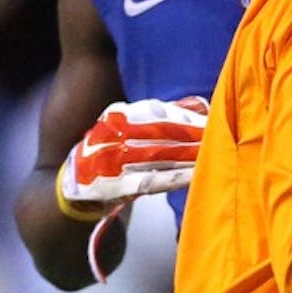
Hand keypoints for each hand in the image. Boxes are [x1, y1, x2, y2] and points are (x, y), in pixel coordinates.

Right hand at [57, 96, 207, 218]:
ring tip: (213, 150)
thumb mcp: (125, 128)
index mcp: (115, 116)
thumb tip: (200, 105)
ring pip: (162, 154)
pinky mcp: (117, 186)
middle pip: (162, 131)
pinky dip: (177, 177)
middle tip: (217, 133)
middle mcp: (112, 136)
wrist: (74, 188)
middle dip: (193, 132)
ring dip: (190, 153)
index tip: (209, 118)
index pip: (157, 111)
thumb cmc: (111, 153)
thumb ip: (156, 117)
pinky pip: (154, 180)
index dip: (186, 115)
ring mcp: (114, 161)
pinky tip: (196, 174)